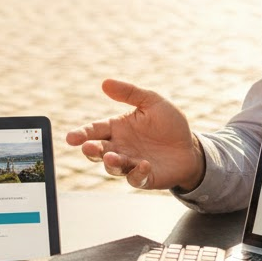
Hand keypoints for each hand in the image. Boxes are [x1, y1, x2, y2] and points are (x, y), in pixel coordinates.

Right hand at [66, 79, 203, 191]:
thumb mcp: (152, 101)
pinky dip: (137, 173)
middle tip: (88, 147)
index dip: (81, 134)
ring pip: (113, 167)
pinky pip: (135, 178)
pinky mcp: (144, 178)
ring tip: (112, 157)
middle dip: (91, 150)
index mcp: (117, 128)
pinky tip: (143, 164)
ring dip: (111, 163)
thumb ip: (130, 93)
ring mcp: (130, 163)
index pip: (94, 130)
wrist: (190, 146)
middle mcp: (119, 147)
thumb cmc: (169, 123)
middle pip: (98, 151)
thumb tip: (105, 82)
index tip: (71, 138)